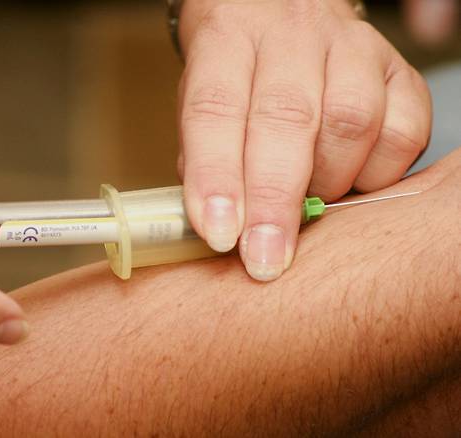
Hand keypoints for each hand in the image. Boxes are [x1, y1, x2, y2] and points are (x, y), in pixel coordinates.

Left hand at [176, 0, 431, 280]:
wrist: (280, 17)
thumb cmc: (235, 75)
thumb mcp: (196, 103)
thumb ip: (203, 159)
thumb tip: (221, 225)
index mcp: (226, 41)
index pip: (215, 109)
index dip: (216, 177)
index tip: (220, 234)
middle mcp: (290, 37)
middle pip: (286, 117)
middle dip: (275, 200)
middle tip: (264, 258)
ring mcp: (350, 48)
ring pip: (350, 123)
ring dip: (326, 185)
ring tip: (308, 206)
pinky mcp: (397, 70)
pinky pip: (403, 131)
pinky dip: (376, 174)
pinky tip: (350, 183)